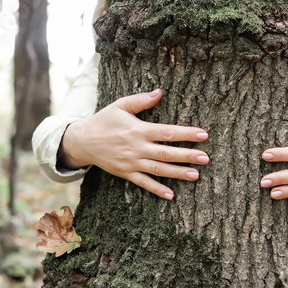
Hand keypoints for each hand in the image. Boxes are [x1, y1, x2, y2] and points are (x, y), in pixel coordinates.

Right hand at [59, 89, 208, 199]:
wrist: (82, 141)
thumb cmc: (104, 120)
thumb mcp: (120, 105)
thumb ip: (140, 100)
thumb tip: (160, 92)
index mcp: (138, 130)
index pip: (166, 132)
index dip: (186, 134)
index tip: (203, 135)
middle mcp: (137, 148)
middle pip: (166, 153)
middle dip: (187, 156)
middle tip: (206, 158)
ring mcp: (131, 163)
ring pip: (158, 170)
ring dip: (177, 173)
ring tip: (196, 175)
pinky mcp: (126, 173)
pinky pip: (143, 183)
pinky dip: (156, 190)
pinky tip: (171, 195)